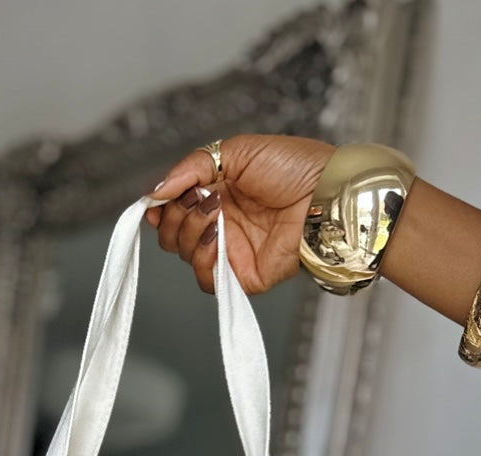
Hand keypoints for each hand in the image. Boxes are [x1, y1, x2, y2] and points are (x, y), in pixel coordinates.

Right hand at [146, 134, 333, 294]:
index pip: (174, 208)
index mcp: (218, 193)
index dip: (161, 207)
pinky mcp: (242, 275)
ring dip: (190, 232)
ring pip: (185, 254)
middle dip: (175, 216)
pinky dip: (202, 260)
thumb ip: (192, 168)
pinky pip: (207, 280)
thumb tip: (156, 191)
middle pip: (173, 233)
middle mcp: (221, 223)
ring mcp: (231, 250)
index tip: (156, 201)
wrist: (324, 194)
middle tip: (197, 199)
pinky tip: (215, 238)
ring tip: (214, 212)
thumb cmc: (295, 167)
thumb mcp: (237, 151)